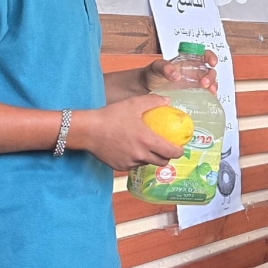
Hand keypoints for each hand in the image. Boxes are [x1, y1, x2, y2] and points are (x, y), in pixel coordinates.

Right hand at [70, 93, 184, 169]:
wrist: (87, 131)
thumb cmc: (111, 116)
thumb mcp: (133, 104)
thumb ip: (153, 101)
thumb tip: (167, 101)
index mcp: (147, 141)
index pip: (171, 153)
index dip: (179, 151)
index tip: (180, 147)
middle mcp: (141, 155)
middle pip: (162, 162)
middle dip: (168, 157)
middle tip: (166, 148)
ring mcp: (130, 162)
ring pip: (147, 163)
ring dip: (151, 157)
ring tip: (149, 147)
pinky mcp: (120, 166)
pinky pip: (134, 164)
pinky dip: (136, 159)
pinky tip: (132, 149)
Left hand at [142, 50, 218, 94]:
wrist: (145, 89)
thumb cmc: (152, 74)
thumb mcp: (156, 67)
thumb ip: (164, 67)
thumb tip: (175, 74)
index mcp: (187, 61)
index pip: (204, 55)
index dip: (210, 57)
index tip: (212, 62)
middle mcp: (193, 72)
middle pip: (209, 71)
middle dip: (211, 76)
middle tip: (205, 83)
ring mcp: (194, 84)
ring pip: (210, 83)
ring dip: (213, 86)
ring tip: (210, 91)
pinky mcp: (193, 96)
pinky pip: (205, 95)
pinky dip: (209, 97)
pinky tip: (209, 99)